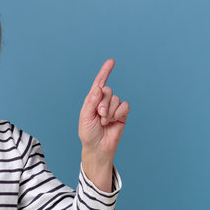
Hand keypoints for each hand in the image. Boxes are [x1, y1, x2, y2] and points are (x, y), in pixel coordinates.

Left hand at [79, 59, 128, 190]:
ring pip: (116, 99)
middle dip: (103, 103)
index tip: (111, 61)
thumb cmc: (88, 133)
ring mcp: (113, 108)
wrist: (98, 147)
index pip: (99, 83)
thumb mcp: (85, 116)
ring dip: (110, 111)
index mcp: (92, 100)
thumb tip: (99, 88)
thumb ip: (91, 101)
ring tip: (104, 122)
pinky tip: (114, 121)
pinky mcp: (122, 114)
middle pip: (108, 91)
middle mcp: (103, 101)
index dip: (105, 71)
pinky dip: (119, 113)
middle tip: (99, 115)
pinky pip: (124, 106)